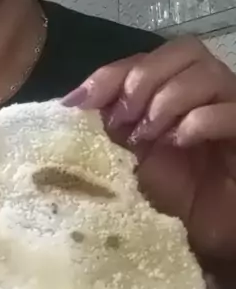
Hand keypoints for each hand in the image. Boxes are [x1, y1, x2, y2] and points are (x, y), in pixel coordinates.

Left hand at [63, 37, 235, 263]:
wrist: (209, 238)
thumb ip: (107, 128)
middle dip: (143, 78)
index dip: (111, 73)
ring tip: (148, 133)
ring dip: (169, 98)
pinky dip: (200, 120)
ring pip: (209, 72)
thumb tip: (69, 105)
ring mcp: (232, 109)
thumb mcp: (128, 160)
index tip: (80, 102)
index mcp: (174, 90)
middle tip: (122, 118)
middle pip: (184, 50)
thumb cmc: (172, 199)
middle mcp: (207, 92)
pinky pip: (233, 110)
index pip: (145, 59)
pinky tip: (179, 141)